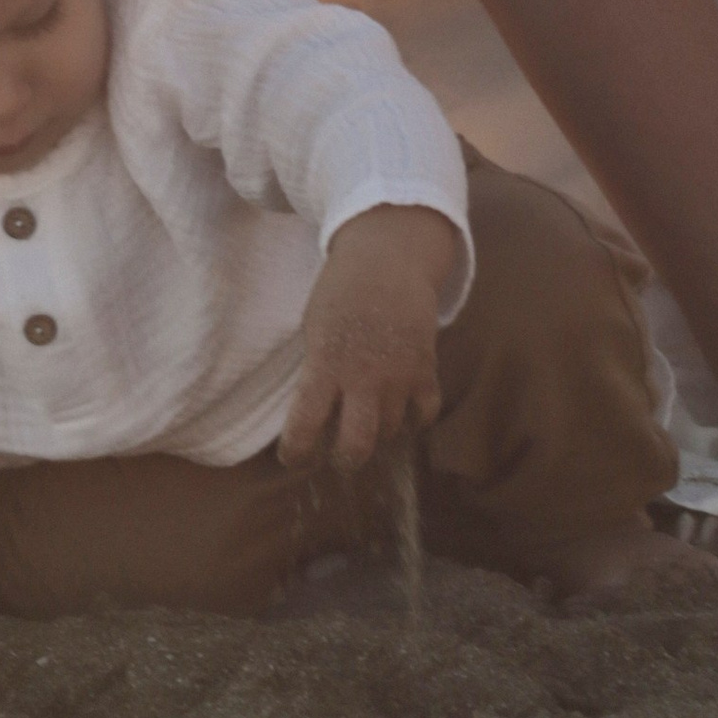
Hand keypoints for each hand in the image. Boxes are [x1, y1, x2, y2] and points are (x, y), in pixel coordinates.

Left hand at [279, 203, 459, 469]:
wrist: (388, 258)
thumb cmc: (341, 291)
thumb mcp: (314, 328)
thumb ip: (317, 372)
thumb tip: (314, 415)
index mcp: (324, 363)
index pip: (304, 425)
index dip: (295, 452)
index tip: (291, 457)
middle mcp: (363, 377)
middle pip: (356, 446)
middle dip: (345, 460)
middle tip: (338, 454)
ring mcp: (398, 376)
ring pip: (389, 432)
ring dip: (377, 433)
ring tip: (367, 418)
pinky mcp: (426, 369)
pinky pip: (425, 414)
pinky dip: (414, 420)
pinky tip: (402, 411)